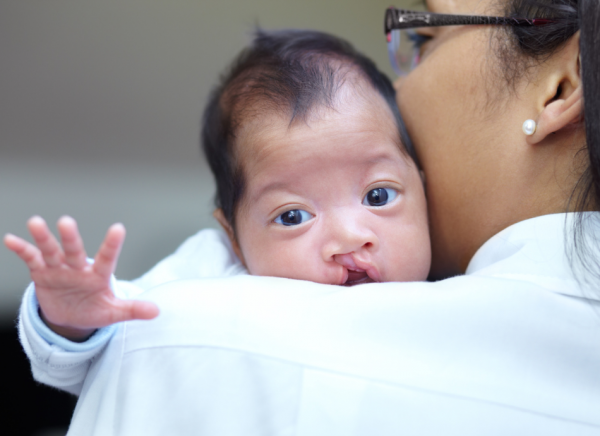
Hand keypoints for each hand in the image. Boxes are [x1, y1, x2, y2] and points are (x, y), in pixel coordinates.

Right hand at [4, 216, 158, 340]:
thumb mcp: (113, 312)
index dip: (112, 245)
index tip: (118, 228)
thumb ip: (133, 309)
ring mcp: (59, 269)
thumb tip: (157, 311)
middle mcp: (78, 268)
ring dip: (43, 238)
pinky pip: (31, 260)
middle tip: (67, 221)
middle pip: (75, 251)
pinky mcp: (42, 273)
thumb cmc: (95, 309)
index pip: (107, 258)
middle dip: (70, 238)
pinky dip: (22, 250)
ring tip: (35, 222)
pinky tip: (11, 239)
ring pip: (51, 251)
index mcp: (98, 275)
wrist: (71, 316)